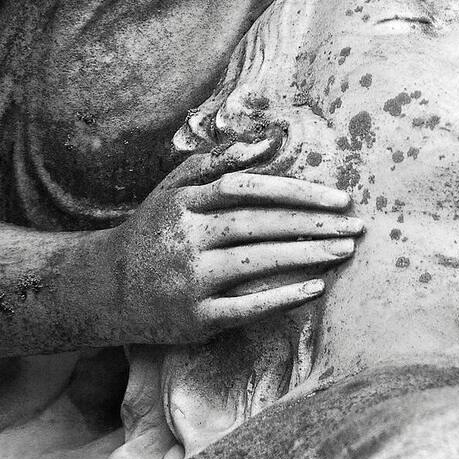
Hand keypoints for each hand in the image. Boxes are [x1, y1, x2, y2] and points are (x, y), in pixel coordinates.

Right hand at [105, 140, 362, 344]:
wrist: (102, 290)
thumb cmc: (153, 233)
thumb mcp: (171, 190)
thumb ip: (214, 163)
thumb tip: (265, 141)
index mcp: (185, 203)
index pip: (248, 189)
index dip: (297, 192)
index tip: (339, 198)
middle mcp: (186, 238)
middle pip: (258, 225)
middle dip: (312, 224)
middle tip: (357, 227)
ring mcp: (189, 280)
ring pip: (255, 263)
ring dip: (306, 256)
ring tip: (345, 250)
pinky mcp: (194, 318)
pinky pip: (245, 308)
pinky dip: (281, 298)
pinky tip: (316, 289)